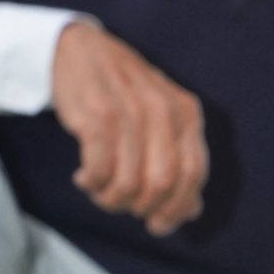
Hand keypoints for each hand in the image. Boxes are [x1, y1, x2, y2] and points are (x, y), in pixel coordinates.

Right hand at [51, 20, 208, 236]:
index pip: (192, 175)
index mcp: (186, 113)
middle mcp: (163, 109)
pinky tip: (83, 178)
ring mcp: (130, 109)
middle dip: (142, 206)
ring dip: (111, 198)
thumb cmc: (124, 94)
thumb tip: (192, 211)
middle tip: (124, 205)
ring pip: (128, 181)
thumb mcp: (162, 120)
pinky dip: (91, 183)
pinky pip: (99, 168)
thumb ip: (181, 160)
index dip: (176, 208)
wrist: (80, 49)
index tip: (157, 224)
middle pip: (161, 183)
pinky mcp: (97, 113)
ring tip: (99, 191)